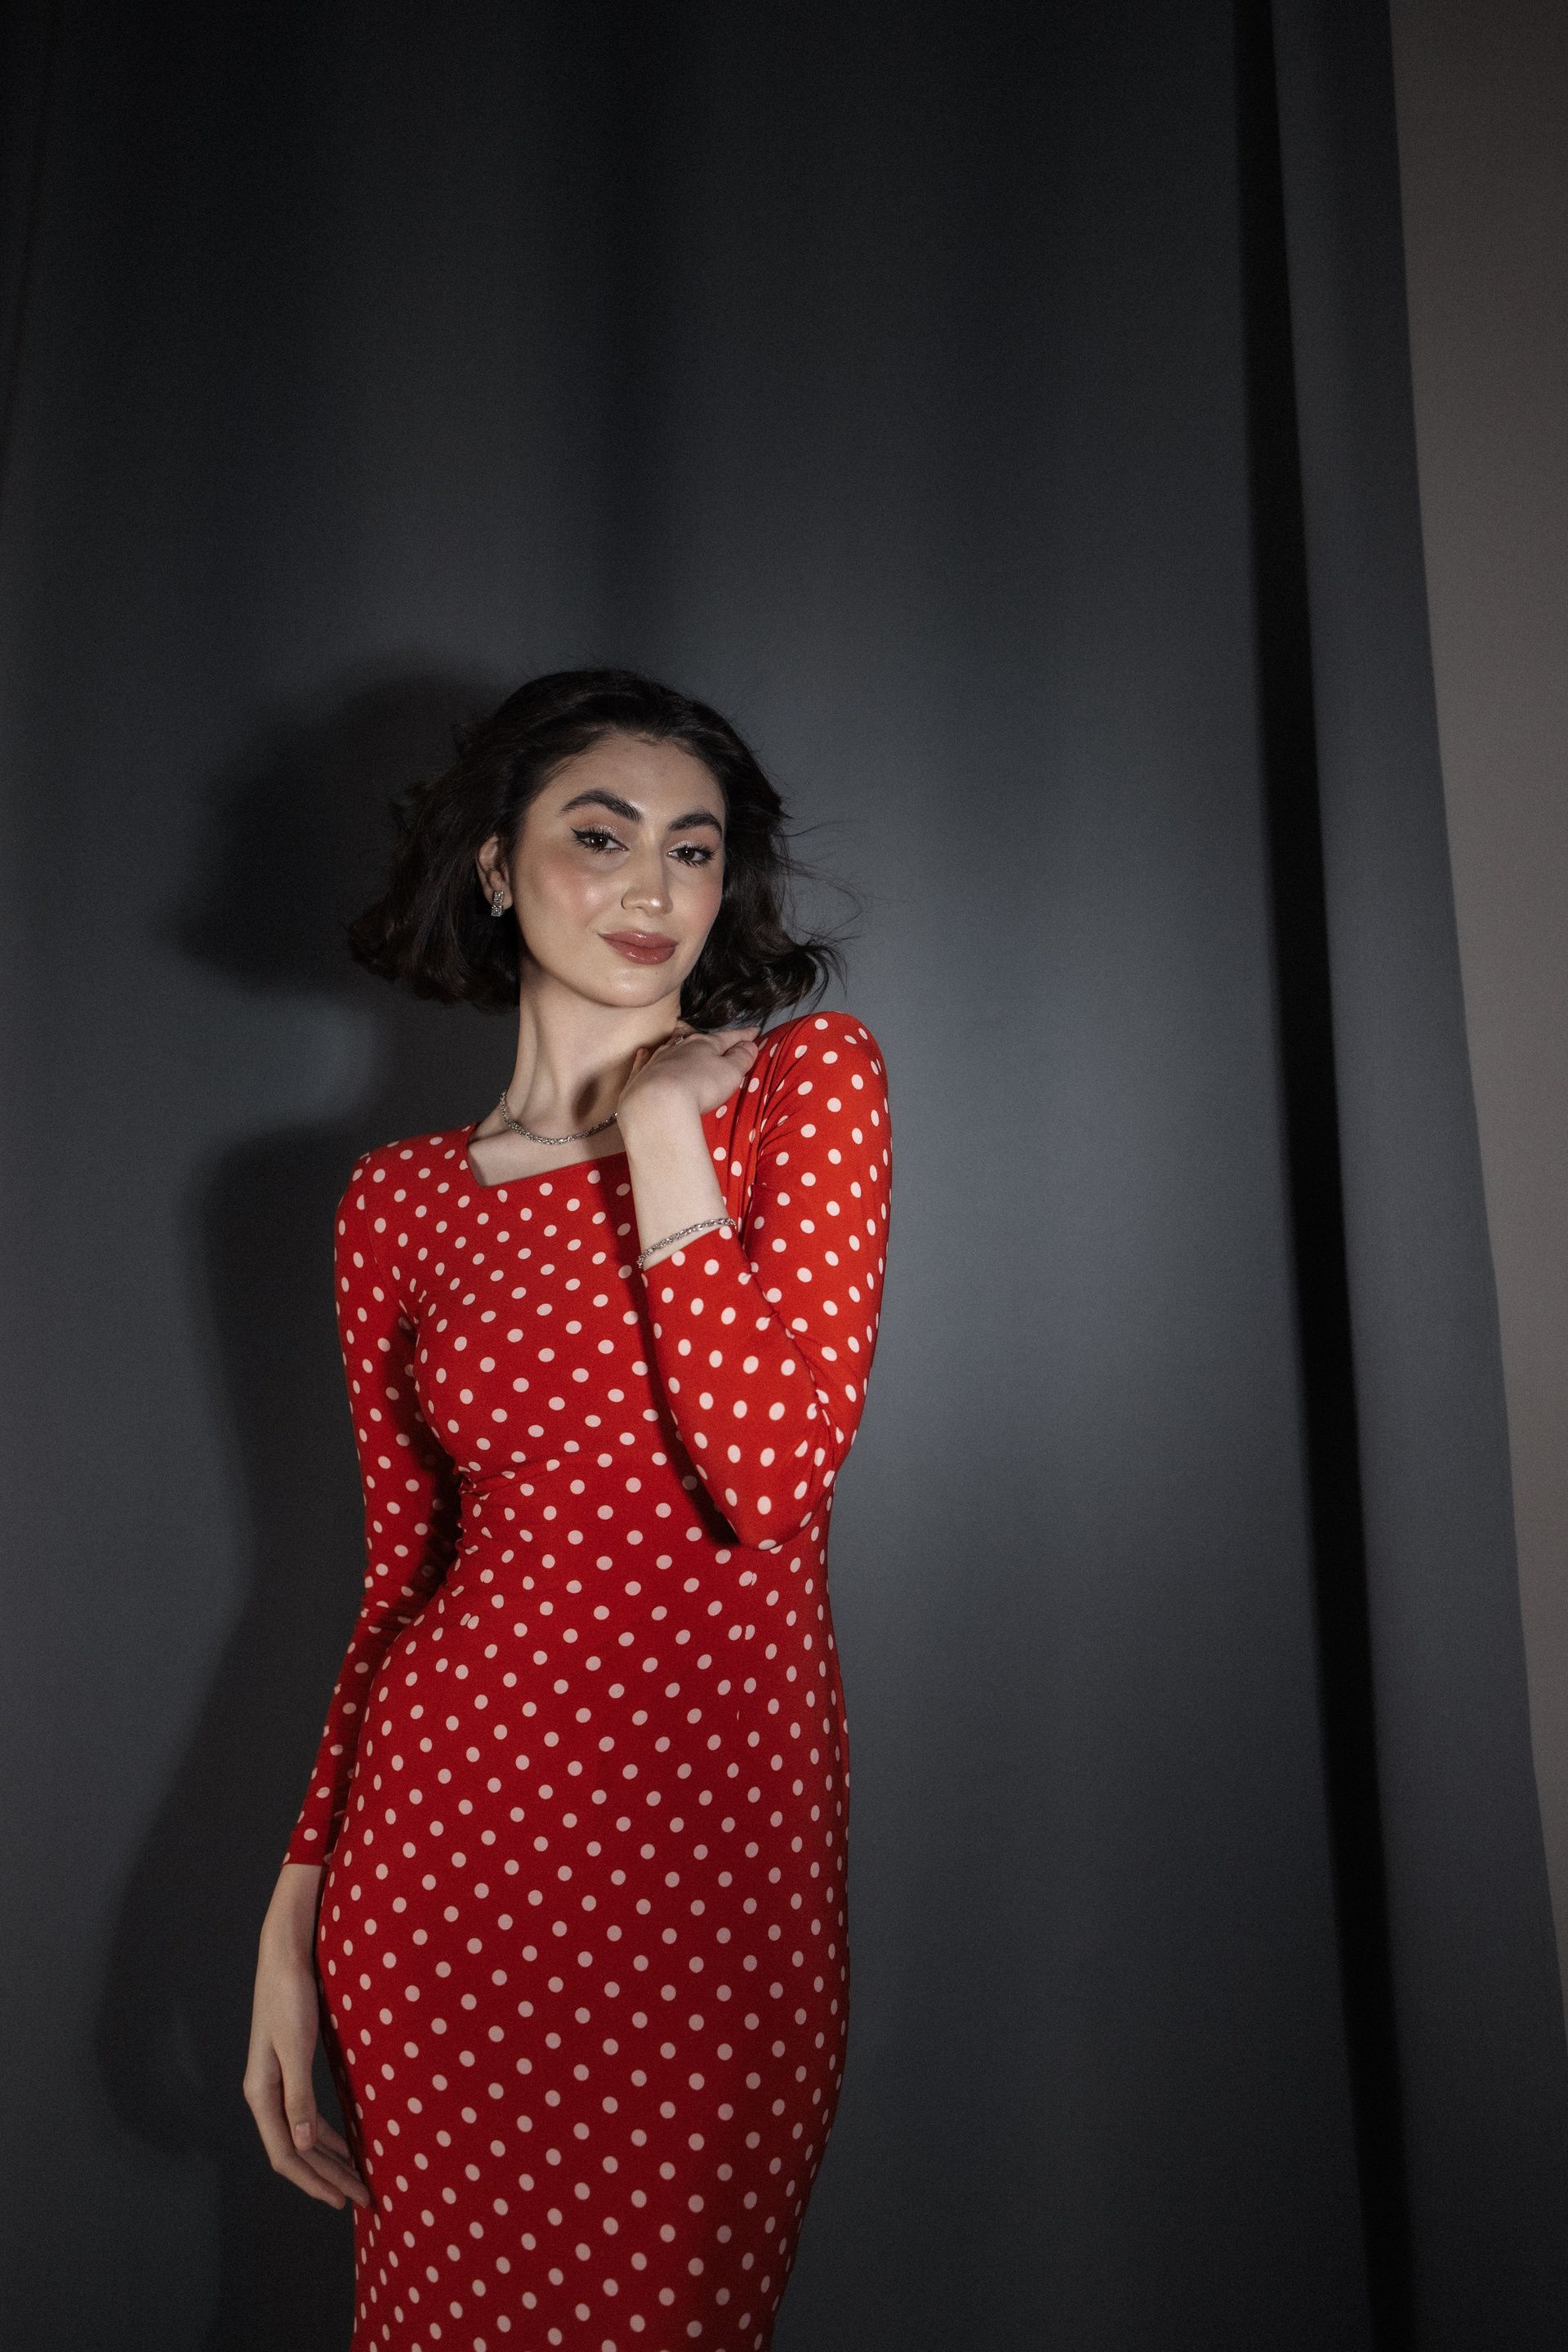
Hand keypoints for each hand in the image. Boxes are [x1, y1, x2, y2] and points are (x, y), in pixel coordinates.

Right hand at [243, 1864, 369, 2210]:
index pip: (286, 2155)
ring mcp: (276, 2081)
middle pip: (295, 2151)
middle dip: (327, 2177)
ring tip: (357, 2178)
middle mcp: (265, 2093)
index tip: (343, 2200)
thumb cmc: (290, 1996)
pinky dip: (325, 2132)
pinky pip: (307, 2114)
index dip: (314, 2181)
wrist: (285, 1953)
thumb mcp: (296, 2047)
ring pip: (302, 2135)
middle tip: (363, 2198)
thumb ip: (299, 2097)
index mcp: (261, 2093)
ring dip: (328, 2158)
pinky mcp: (290, 2067)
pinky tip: (344, 2141)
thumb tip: (302, 2146)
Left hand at [617, 1022, 760, 1135]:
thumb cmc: (699, 1086)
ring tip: (680, 1035)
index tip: (754, 1030)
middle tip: (717, 1036)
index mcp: (704, 1044)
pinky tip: (644, 1052)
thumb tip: (749, 1045)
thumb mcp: (730, 1072)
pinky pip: (644, 1061)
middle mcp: (679, 1047)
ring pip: (670, 1046)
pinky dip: (646, 1056)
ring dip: (678, 1042)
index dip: (743, 1035)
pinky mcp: (641, 1076)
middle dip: (709, 1039)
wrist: (659, 1103)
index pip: (729, 1037)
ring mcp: (658, 1060)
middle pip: (698, 1040)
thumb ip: (741, 1057)